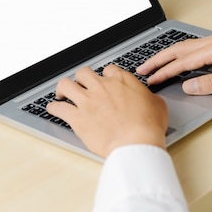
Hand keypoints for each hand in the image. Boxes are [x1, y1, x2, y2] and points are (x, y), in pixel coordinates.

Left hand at [46, 65, 167, 157]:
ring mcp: (87, 101)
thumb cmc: (148, 126)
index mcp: (121, 81)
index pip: (108, 69)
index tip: (105, 82)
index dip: (105, 76)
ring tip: (63, 94)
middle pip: (83, 72)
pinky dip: (54, 108)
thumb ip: (148, 97)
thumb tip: (148, 98)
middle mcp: (102, 87)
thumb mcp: (157, 105)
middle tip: (82, 86)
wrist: (136, 142)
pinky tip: (54, 109)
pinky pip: (58, 108)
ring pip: (66, 84)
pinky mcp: (77, 118)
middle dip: (82, 79)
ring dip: (63, 88)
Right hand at [137, 33, 211, 94]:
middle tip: (141, 70)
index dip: (165, 72)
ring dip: (169, 55)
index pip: (183, 61)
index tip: (150, 80)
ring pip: (187, 47)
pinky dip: (182, 53)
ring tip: (154, 64)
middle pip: (179, 49)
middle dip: (158, 60)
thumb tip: (189, 86)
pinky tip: (180, 58)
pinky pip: (197, 47)